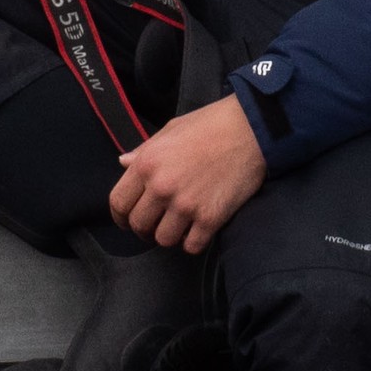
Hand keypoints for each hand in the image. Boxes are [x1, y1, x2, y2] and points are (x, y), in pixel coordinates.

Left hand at [110, 96, 266, 253]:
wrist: (251, 128)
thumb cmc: (211, 124)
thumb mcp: (171, 130)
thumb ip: (144, 151)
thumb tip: (123, 163)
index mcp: (147, 163)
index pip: (118, 203)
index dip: (120, 217)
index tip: (127, 220)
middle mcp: (162, 187)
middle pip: (139, 225)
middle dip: (144, 229)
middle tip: (155, 225)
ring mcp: (186, 205)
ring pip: (164, 240)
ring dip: (170, 236)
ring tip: (179, 226)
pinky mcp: (210, 218)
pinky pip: (191, 246)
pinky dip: (193, 242)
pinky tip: (198, 230)